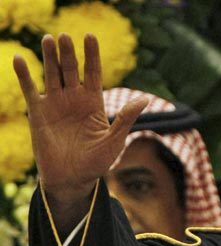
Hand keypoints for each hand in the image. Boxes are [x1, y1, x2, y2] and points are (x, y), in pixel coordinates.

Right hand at [13, 33, 146, 231]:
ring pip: (52, 74)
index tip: (90, 37)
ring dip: (49, 57)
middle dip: (68, 53)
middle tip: (65, 36)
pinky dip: (24, 75)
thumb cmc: (97, 162)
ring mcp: (55, 104)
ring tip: (48, 39)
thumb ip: (126, 119)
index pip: (93, 72)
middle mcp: (74, 99)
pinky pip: (30, 90)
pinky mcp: (38, 113)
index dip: (91, 55)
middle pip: (71, 69)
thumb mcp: (114, 140)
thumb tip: (145, 100)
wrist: (73, 179)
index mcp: (94, 102)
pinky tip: (20, 58)